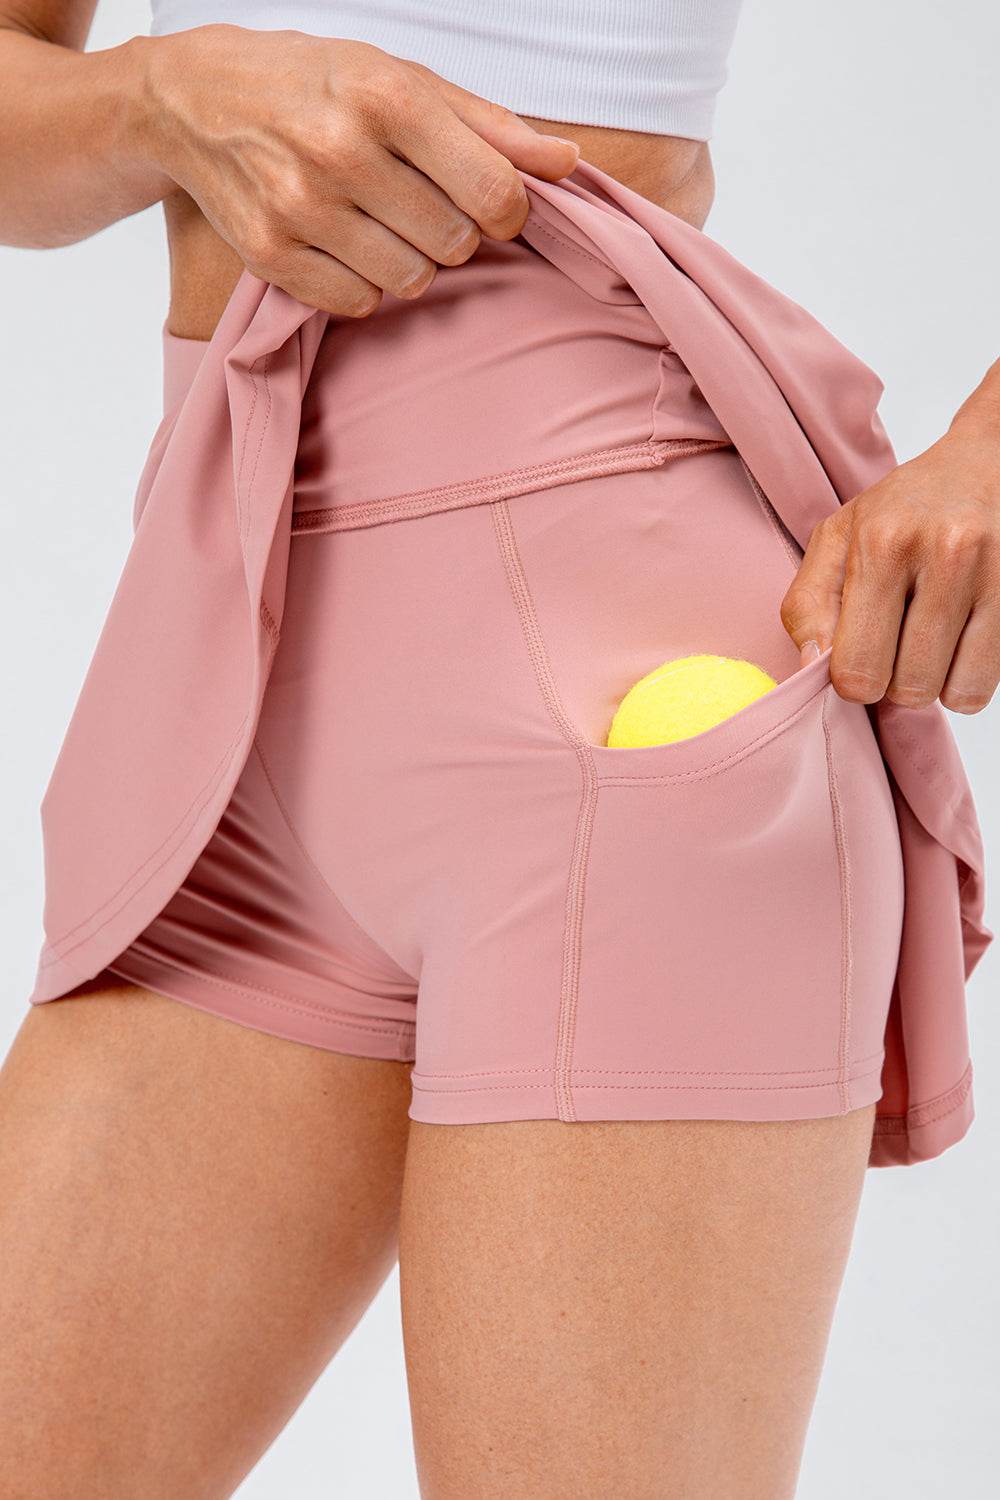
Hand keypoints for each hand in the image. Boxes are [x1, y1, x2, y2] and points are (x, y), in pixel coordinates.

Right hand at [137, 26, 579, 315]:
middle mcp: (341, 153)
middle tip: (420, 203)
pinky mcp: (270, 255)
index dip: (507, 209)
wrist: (195, 99)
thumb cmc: (316, 84)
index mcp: (386, 98)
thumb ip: (492, 127)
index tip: (491, 202)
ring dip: (409, 260)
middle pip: (455, 243)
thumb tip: (567, 164)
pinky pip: (358, 303)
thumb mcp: (404, 81)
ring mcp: (300, 209)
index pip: (493, 192)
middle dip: (452, 230)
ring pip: (410, 281)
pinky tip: (344, 243)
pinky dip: (363, 283)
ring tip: (379, 221)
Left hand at [780, 424, 999, 711]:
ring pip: (953, 692)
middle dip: (895, 682)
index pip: (859, 667)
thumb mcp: (836, 539)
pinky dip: (967, 678)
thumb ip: (809, 605)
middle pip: (908, 687)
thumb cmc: (902, 510)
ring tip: (928, 642)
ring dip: (934, 682)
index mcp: (883, 542)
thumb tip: (813, 666)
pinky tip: (958, 641)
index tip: (859, 660)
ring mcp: (996, 572)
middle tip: (895, 647)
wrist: (984, 466)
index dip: (853, 682)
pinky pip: (986, 684)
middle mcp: (946, 553)